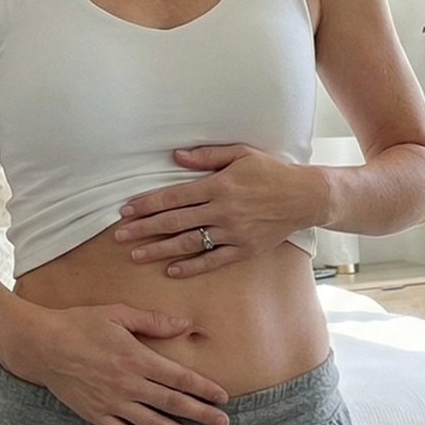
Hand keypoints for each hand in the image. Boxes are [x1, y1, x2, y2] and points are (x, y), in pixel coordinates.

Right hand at [6, 303, 230, 424]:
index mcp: (136, 358)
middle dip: (201, 415)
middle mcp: (127, 384)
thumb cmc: (80, 324)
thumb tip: (184, 324)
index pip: (179, 377)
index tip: (222, 397)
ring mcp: (111, 402)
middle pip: (172, 403)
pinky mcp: (95, 415)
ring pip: (152, 424)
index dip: (203, 389)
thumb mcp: (118, 314)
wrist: (40, 345)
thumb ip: (153, 321)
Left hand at [114, 144, 327, 277]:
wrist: (305, 196)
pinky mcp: (244, 249)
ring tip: (136, 255)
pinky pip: (213, 260)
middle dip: (144, 229)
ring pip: (189, 243)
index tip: (126, 211)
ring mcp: (233, 232)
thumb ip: (207, 155)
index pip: (173, 197)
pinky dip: (192, 266)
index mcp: (218, 185)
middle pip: (174, 222)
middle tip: (119, 236)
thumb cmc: (272, 171)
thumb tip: (175, 156)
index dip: (147, 204)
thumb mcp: (241, 153)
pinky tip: (172, 270)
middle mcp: (222, 210)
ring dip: (160, 250)